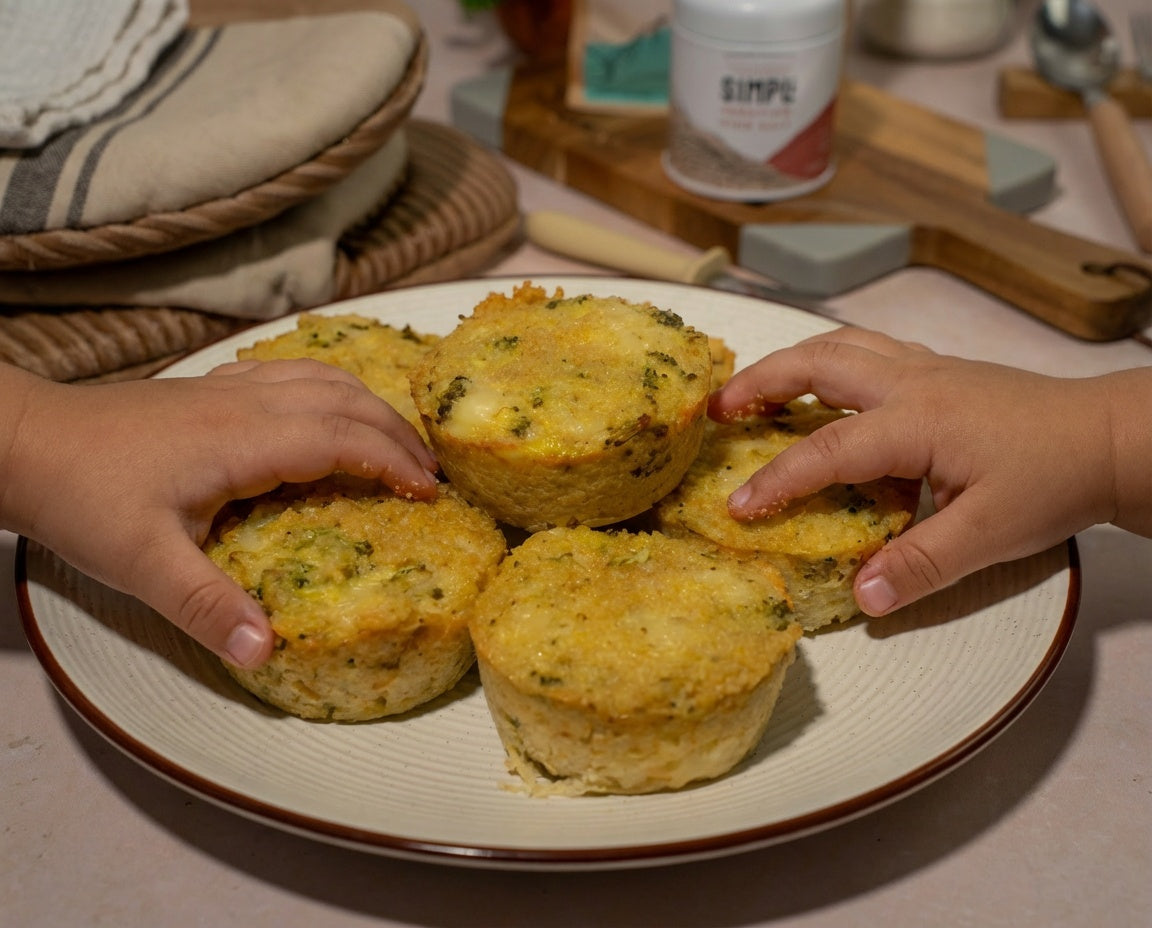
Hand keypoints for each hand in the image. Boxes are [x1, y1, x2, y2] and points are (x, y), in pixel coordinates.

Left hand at [0, 359, 437, 666]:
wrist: (19, 439)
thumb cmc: (82, 495)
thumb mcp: (143, 563)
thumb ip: (208, 608)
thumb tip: (268, 654)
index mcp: (245, 440)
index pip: (343, 440)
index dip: (394, 463)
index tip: (431, 494)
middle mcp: (247, 404)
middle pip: (346, 402)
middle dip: (398, 434)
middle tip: (433, 475)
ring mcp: (226, 390)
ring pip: (321, 378)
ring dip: (369, 406)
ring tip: (397, 441)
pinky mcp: (207, 389)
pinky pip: (289, 375)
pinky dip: (329, 390)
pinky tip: (325, 412)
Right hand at [709, 327, 1147, 615]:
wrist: (1112, 437)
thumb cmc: (1055, 479)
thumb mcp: (990, 534)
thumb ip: (921, 563)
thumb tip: (862, 598)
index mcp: (915, 420)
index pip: (825, 449)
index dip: (775, 480)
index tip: (736, 508)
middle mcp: (910, 382)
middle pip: (816, 363)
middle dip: (758, 383)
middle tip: (716, 410)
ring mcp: (926, 369)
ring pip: (840, 345)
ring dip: (789, 362)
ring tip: (754, 390)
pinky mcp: (939, 371)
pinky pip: (867, 350)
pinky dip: (829, 360)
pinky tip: (824, 388)